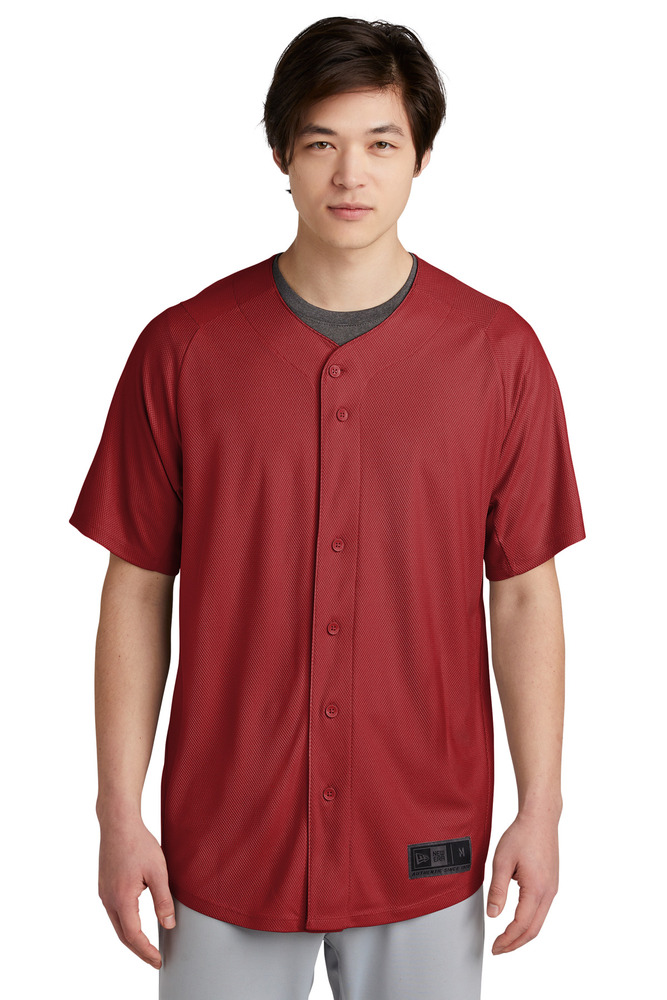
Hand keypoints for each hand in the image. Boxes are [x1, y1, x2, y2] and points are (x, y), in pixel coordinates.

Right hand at [98, 815, 175, 968]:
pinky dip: (125, 924)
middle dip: (139, 950)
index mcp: (122, 899)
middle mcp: (109, 899)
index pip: (133, 936)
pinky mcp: (104, 886)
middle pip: (123, 935)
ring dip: (131, 938)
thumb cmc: (139, 844)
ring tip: (147, 946)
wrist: (118, 823)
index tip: (158, 961)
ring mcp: (104, 893)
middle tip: (154, 959)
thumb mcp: (158, 872)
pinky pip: (114, 912)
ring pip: (117, 924)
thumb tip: (168, 925)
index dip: (146, 952)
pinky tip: (134, 922)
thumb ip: (163, 900)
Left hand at [486, 811, 558, 953]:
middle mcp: (548, 892)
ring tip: (506, 939)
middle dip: (515, 944)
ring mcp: (552, 889)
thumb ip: (497, 890)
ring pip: (539, 922)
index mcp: (536, 889)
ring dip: (523, 934)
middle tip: (498, 949)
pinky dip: (530, 922)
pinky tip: (518, 921)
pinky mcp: (551, 884)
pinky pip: (542, 910)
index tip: (494, 947)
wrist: (540, 819)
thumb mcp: (502, 861)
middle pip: (533, 930)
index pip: (521, 925)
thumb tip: (493, 914)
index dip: (507, 939)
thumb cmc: (521, 835)